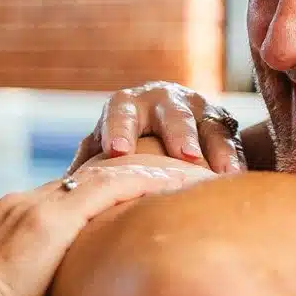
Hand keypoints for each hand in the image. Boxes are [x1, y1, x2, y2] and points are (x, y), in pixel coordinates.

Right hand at [0, 162, 214, 295]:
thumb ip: (23, 295)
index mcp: (5, 220)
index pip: (68, 197)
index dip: (107, 192)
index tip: (138, 197)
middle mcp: (21, 203)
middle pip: (92, 177)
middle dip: (138, 173)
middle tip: (179, 175)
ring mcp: (36, 207)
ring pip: (109, 175)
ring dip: (154, 171)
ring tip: (194, 174)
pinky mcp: (51, 220)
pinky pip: (113, 188)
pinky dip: (150, 182)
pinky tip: (182, 184)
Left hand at [68, 81, 246, 173]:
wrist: (161, 135)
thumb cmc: (122, 150)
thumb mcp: (102, 152)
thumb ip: (85, 168)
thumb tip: (57, 195)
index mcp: (126, 105)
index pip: (120, 111)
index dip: (119, 128)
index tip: (117, 151)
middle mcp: (162, 100)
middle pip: (171, 113)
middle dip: (178, 133)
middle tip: (184, 155)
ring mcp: (196, 109)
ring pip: (207, 125)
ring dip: (215, 148)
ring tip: (222, 172)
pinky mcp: (222, 124)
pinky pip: (231, 140)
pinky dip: (235, 158)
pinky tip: (238, 178)